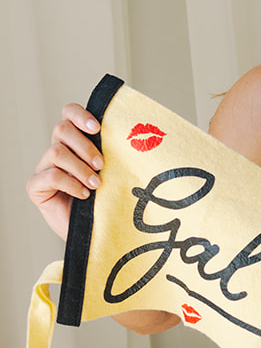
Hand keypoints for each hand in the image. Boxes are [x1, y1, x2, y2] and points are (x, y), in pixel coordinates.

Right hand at [26, 104, 103, 241]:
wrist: (98, 233)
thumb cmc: (108, 200)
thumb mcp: (115, 172)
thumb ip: (115, 153)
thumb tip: (136, 135)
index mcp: (75, 141)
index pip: (68, 114)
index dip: (80, 115)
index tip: (98, 127)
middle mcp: (57, 151)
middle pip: (61, 129)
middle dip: (84, 145)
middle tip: (101, 165)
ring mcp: (44, 168)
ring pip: (56, 152)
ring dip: (80, 168)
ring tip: (96, 185)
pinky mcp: (36, 187)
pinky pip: (50, 176)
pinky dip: (70, 184)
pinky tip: (84, 195)